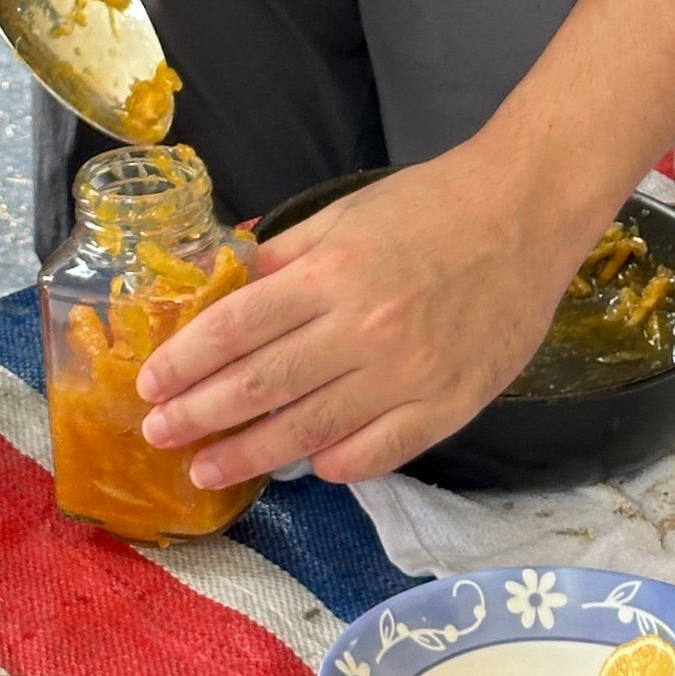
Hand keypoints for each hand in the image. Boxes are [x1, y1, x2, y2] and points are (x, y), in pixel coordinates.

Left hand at [134, 153, 578, 486]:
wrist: (525, 213)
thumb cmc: (428, 206)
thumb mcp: (343, 214)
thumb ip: (281, 256)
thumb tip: (217, 285)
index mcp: (332, 274)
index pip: (237, 329)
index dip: (186, 361)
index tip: (150, 385)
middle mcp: (365, 330)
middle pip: (263, 387)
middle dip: (200, 416)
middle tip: (158, 435)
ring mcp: (410, 375)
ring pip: (311, 430)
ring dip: (251, 455)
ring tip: (207, 469)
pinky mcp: (450, 405)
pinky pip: (378, 452)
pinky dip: (333, 464)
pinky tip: (304, 466)